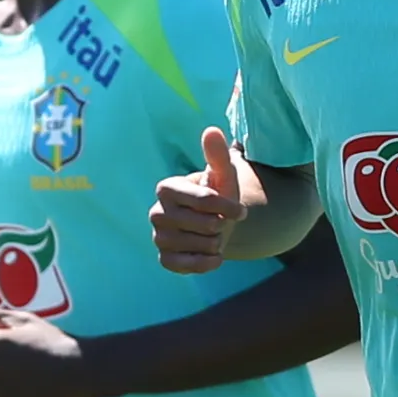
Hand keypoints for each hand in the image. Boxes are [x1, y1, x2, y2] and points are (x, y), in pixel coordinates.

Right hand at [151, 126, 251, 272]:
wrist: (212, 223)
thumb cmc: (216, 194)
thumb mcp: (221, 175)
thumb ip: (217, 155)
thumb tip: (212, 130)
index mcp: (167, 188)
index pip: (205, 201)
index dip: (229, 208)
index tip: (241, 211)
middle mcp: (156, 212)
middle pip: (207, 226)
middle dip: (222, 226)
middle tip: (219, 223)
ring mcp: (158, 237)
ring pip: (202, 246)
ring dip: (217, 243)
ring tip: (213, 236)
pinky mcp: (164, 258)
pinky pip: (190, 266)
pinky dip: (207, 262)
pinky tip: (212, 255)